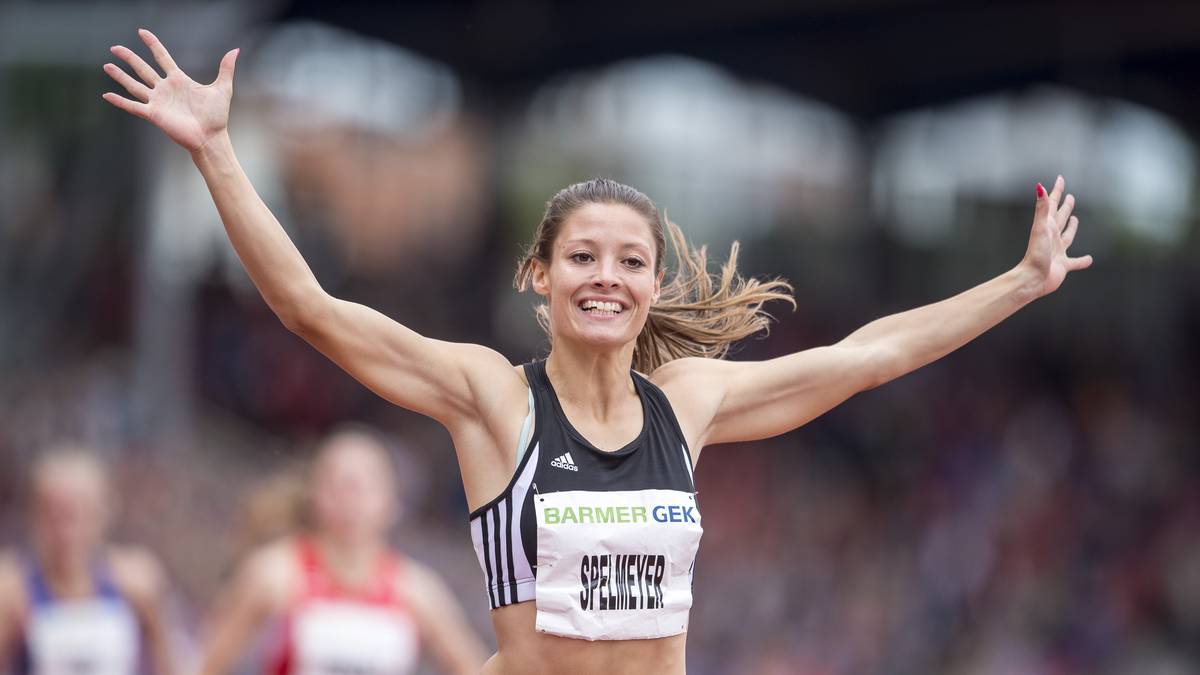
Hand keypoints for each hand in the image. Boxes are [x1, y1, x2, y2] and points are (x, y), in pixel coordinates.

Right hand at [102, 29, 238, 152]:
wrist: (212, 137)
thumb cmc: (217, 116)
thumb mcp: (223, 88)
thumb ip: (226, 69)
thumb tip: (235, 50)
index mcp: (179, 80)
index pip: (162, 57)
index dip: (153, 44)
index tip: (141, 32)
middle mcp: (165, 89)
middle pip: (143, 69)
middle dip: (129, 58)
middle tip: (114, 47)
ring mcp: (158, 101)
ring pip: (134, 85)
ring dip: (120, 76)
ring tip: (107, 65)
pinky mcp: (154, 114)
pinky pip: (133, 106)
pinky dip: (120, 101)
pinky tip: (107, 95)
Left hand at [1019, 175, 1092, 297]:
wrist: (1033, 279)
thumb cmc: (1036, 254)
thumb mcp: (1040, 228)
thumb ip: (1041, 208)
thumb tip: (1040, 186)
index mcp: (1046, 226)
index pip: (1052, 204)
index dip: (1056, 191)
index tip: (1060, 178)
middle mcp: (1052, 237)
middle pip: (1060, 217)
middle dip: (1064, 206)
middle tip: (1069, 196)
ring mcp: (1057, 251)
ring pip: (1067, 236)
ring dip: (1071, 228)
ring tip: (1074, 220)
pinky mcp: (1063, 265)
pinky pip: (1075, 262)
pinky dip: (1082, 261)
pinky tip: (1089, 259)